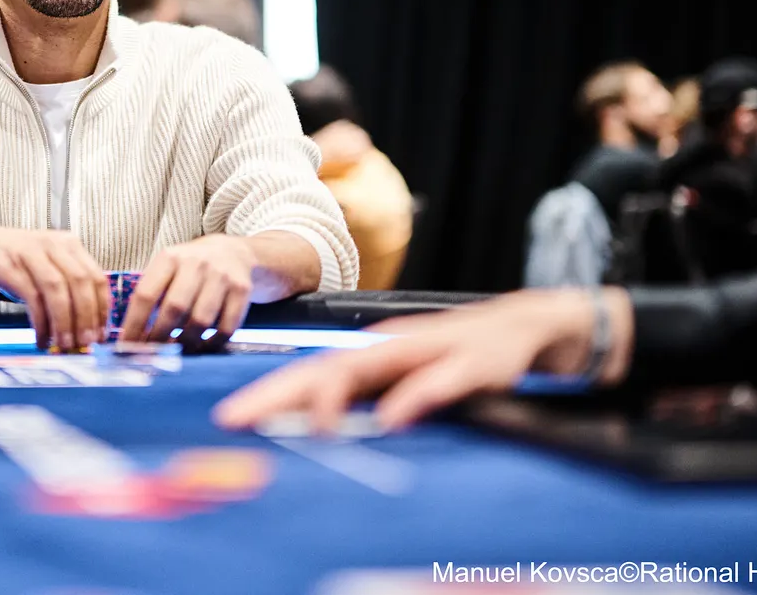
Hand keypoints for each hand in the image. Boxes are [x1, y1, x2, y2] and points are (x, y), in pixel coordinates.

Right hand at [0, 222, 108, 351]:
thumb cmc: (9, 260)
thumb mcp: (43, 266)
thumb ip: (64, 288)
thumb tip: (84, 327)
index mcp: (68, 244)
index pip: (96, 277)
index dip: (102, 309)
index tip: (101, 335)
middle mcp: (53, 244)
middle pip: (81, 283)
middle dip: (86, 318)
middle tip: (85, 344)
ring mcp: (31, 253)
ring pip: (58, 290)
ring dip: (64, 322)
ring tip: (63, 345)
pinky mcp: (9, 266)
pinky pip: (32, 297)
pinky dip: (40, 322)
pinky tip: (41, 339)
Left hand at [120, 234, 256, 349]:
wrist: (234, 253)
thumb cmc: (191, 269)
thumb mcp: (168, 268)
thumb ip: (152, 294)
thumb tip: (132, 335)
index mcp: (170, 257)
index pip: (146, 294)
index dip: (134, 324)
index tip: (127, 345)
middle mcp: (197, 263)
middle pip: (174, 309)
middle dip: (159, 337)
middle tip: (152, 353)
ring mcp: (222, 275)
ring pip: (200, 321)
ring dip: (185, 343)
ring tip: (176, 350)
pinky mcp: (242, 290)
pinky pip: (226, 328)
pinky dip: (211, 344)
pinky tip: (201, 347)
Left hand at [213, 289, 629, 432]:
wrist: (526, 326)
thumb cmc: (456, 358)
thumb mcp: (407, 380)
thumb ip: (369, 401)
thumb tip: (318, 430)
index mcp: (371, 355)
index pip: (310, 374)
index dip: (269, 395)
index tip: (229, 420)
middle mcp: (390, 348)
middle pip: (326, 368)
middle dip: (280, 395)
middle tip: (239, 421)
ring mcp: (430, 352)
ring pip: (374, 368)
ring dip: (339, 394)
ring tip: (312, 427)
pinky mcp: (473, 365)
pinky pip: (441, 381)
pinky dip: (418, 398)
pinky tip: (397, 418)